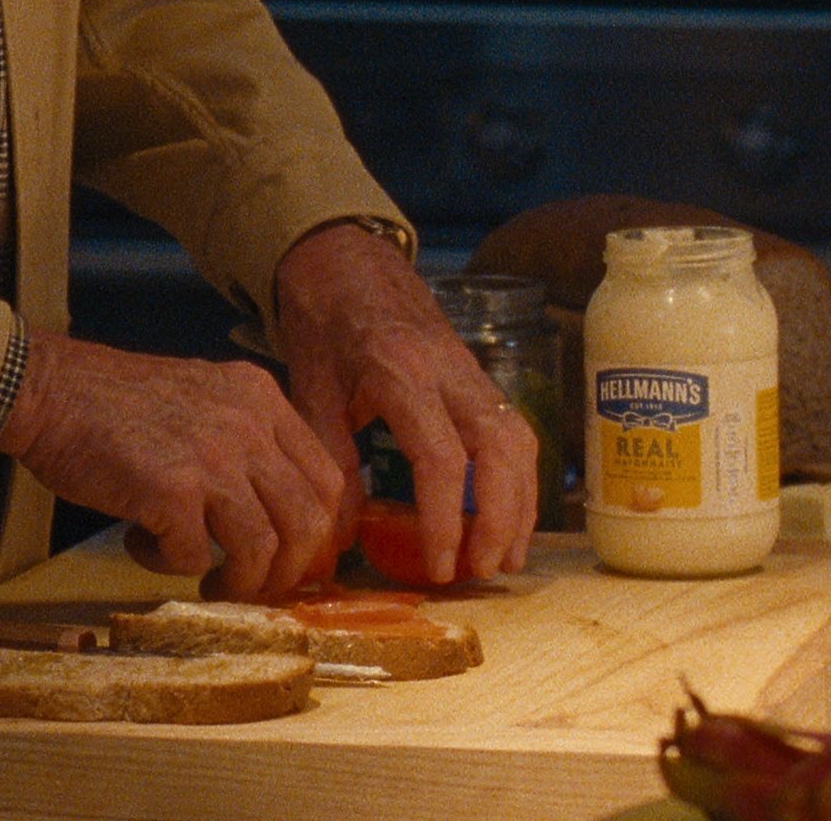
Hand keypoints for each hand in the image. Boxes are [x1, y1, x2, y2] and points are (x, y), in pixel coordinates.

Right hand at [0, 329, 356, 601]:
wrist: (46, 389)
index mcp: (260, 397)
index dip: (316, 533)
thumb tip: (275, 516)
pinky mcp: (172, 489)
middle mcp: (247, 423)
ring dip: (238, 582)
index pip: (325, 479)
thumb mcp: (201, 399)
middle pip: (308, 520)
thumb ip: (243, 439)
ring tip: (206, 582)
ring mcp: (212, 456)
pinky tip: (141, 544)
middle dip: (286, 571)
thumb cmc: (112, 403)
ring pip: (263, 549)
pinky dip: (170, 564)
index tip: (291, 560)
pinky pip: (195, 556)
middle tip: (255, 587)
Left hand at [270, 221, 540, 586]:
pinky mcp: (479, 374)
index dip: (445, 520)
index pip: (441, 458)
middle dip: (500, 518)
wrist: (342, 259)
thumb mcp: (310, 390)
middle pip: (499, 450)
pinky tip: (508, 516)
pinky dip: (519, 478)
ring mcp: (471, 369)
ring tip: (504, 557)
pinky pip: (514, 428)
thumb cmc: (322, 323)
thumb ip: (330, 464)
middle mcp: (448, 369)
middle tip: (484, 571)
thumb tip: (340, 541)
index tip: (439, 566)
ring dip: (520, 504)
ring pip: (519, 439)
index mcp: (399, 371)